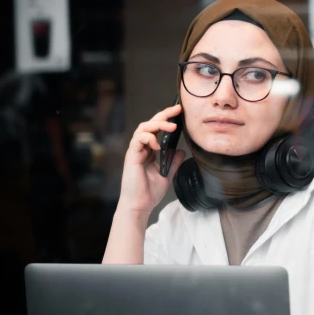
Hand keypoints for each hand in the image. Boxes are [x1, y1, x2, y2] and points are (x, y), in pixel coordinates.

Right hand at [117, 103, 184, 221]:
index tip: (180, 112)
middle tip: (177, 109)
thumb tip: (182, 150)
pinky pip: (137, 139)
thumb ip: (173, 162)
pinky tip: (157, 144)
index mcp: (149, 151)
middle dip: (164, 115)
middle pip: (150, 124)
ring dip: (157, 124)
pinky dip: (148, 137)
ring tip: (171, 127)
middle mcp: (142, 148)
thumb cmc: (149, 192)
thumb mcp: (167, 175)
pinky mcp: (131, 156)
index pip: (157, 129)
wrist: (140, 205)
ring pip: (143, 128)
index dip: (167, 119)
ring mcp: (136, 151)